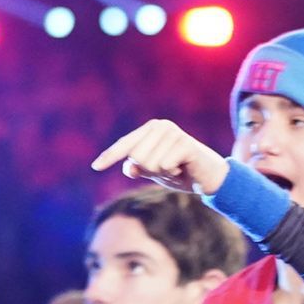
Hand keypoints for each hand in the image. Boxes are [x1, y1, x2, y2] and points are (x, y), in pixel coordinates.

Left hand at [92, 120, 226, 195]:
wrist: (208, 177)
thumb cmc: (179, 171)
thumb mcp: (153, 171)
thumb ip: (138, 168)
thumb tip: (130, 166)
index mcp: (149, 130)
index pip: (125, 144)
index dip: (110, 157)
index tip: (95, 167)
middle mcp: (160, 126)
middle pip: (136, 158)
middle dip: (150, 170)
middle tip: (168, 167)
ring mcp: (173, 132)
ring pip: (149, 163)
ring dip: (164, 172)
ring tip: (177, 167)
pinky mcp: (185, 143)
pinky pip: (164, 165)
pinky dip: (173, 172)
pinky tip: (184, 167)